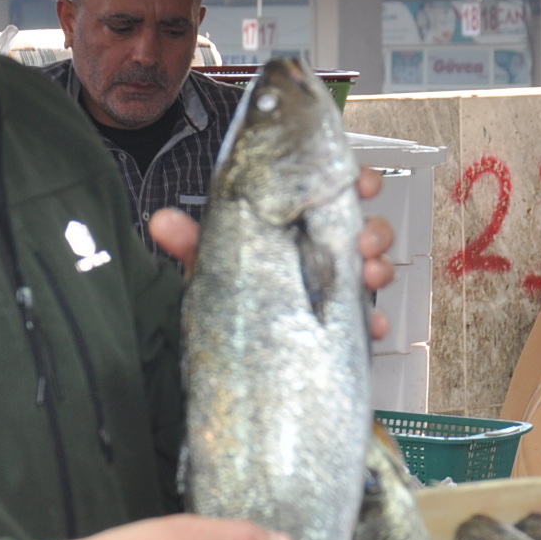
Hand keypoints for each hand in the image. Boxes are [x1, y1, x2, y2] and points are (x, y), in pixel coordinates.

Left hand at [149, 167, 397, 339]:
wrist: (235, 358)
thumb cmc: (227, 300)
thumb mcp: (211, 269)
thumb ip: (192, 244)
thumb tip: (161, 221)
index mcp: (294, 227)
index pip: (330, 191)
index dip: (352, 180)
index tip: (358, 184)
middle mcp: (319, 253)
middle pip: (364, 226)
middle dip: (375, 228)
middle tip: (364, 240)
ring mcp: (336, 288)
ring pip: (375, 267)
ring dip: (379, 267)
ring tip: (367, 276)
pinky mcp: (345, 326)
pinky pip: (369, 320)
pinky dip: (375, 322)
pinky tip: (370, 327)